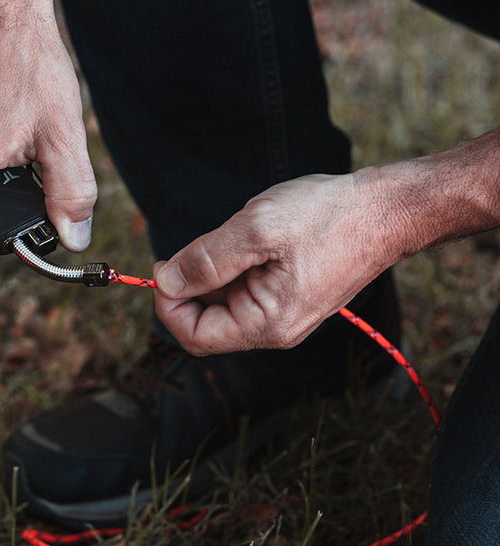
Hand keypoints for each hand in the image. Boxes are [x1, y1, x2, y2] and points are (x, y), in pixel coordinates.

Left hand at [153, 171, 397, 355]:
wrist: (385, 210)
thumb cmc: (328, 217)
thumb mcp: (258, 230)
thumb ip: (206, 260)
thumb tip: (166, 282)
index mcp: (267, 324)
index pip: (194, 335)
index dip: (167, 305)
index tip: (162, 268)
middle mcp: (274, 329)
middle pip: (205, 321)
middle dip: (189, 286)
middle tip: (192, 247)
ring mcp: (282, 313)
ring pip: (222, 302)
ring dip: (211, 273)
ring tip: (234, 237)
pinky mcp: (287, 295)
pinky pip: (243, 289)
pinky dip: (231, 266)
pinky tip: (247, 239)